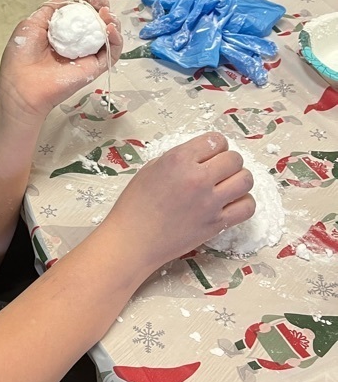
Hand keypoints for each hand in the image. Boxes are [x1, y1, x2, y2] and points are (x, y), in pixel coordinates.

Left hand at [0, 0, 122, 124]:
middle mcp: (76, 41)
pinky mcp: (95, 67)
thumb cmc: (22, 56)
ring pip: (108, 33)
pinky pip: (112, 51)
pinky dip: (115, 37)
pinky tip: (109, 26)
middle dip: (100, 3)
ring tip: (105, 10)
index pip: (80, 10)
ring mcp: (87, 54)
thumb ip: (51, 9)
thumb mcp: (32, 24)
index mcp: (61, 31)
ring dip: (111, 17)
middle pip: (96, 18)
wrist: (22, 85)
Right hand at [100, 132, 254, 272]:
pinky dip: (243, 202)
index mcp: (179, 160)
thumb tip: (200, 157)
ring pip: (246, 180)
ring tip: (227, 185)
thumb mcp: (151, 169)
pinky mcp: (217, 224)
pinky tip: (231, 203)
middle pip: (235, 159)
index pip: (216, 140)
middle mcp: (198, 178)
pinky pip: (247, 207)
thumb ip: (178, 158)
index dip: (215, 146)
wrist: (133, 240)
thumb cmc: (135, 205)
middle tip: (218, 170)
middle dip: (228, 161)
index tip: (210, 154)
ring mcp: (210, 202)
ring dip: (239, 179)